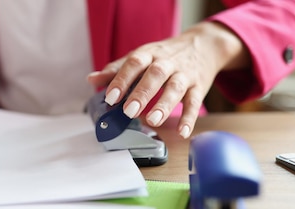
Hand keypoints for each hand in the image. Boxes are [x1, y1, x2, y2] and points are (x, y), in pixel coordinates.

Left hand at [87, 22, 248, 138]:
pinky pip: (195, 103)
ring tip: (153, 120)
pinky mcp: (199, 87)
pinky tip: (182, 132)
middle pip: (155, 75)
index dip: (121, 80)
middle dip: (142, 93)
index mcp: (149, 54)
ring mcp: (184, 74)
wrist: (203, 44)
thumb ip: (117, 69)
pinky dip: (189, 118)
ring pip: (175, 88)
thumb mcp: (141, 56)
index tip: (110, 97)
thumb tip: (91, 79)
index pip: (134, 63)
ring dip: (164, 105)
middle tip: (129, 111)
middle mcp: (167, 63)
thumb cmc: (165, 55)